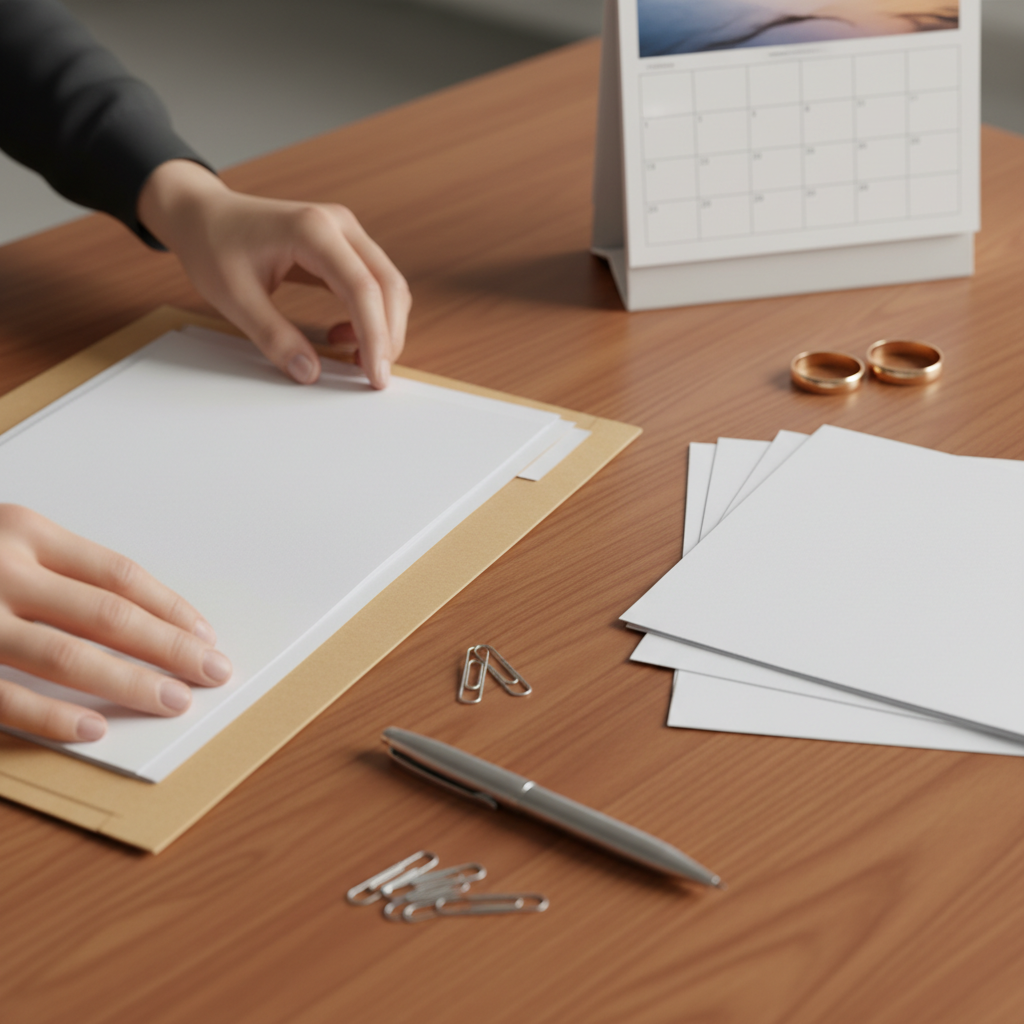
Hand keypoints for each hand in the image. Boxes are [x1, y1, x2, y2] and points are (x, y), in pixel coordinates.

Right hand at [0, 505, 230, 742]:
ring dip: (129, 682)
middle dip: (170, 648)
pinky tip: (93, 728)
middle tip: (213, 672)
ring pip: (67, 655)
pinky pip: (2, 696)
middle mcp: (1, 568)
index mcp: (24, 532)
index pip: (120, 575)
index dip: (170, 609)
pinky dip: (51, 715)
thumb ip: (59, 571)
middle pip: (109, 614)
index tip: (206, 636)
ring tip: (173, 700)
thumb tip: (144, 618)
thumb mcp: (3, 540)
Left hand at [137, 160, 409, 388]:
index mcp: (312, 230)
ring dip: (382, 327)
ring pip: (388, 285)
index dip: (375, 336)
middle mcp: (338, 224)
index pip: (363, 288)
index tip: (375, 376)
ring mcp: (345, 232)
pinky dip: (369, 315)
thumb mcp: (234, 298)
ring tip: (354, 358)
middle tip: (374, 376)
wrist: (202, 214)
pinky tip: (341, 336)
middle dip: (388, 336)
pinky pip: (373, 283)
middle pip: (388, 285)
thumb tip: (310, 371)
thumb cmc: (213, 245)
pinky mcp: (344, 244)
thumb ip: (274, 337)